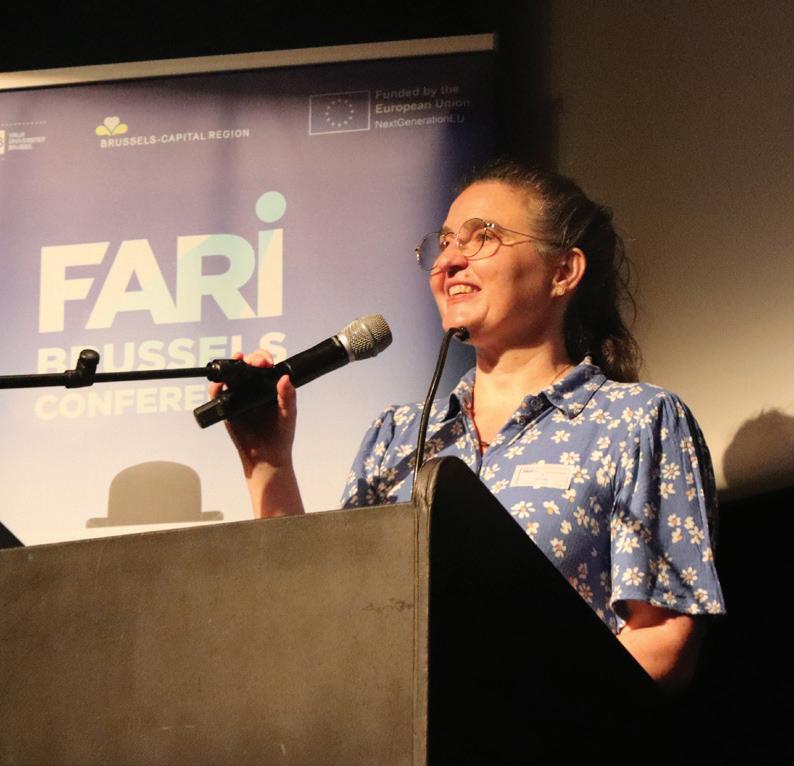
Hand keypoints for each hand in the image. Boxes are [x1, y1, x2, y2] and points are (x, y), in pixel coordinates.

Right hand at [209, 350, 296, 476]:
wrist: (267, 457)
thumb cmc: (280, 435)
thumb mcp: (288, 414)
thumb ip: (288, 397)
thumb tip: (285, 378)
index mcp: (269, 386)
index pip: (265, 366)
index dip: (263, 359)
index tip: (265, 362)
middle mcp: (253, 388)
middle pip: (247, 366)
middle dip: (249, 359)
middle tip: (252, 362)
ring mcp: (239, 397)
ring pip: (231, 377)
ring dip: (231, 367)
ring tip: (236, 362)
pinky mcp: (227, 408)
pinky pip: (218, 395)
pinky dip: (216, 388)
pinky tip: (220, 385)